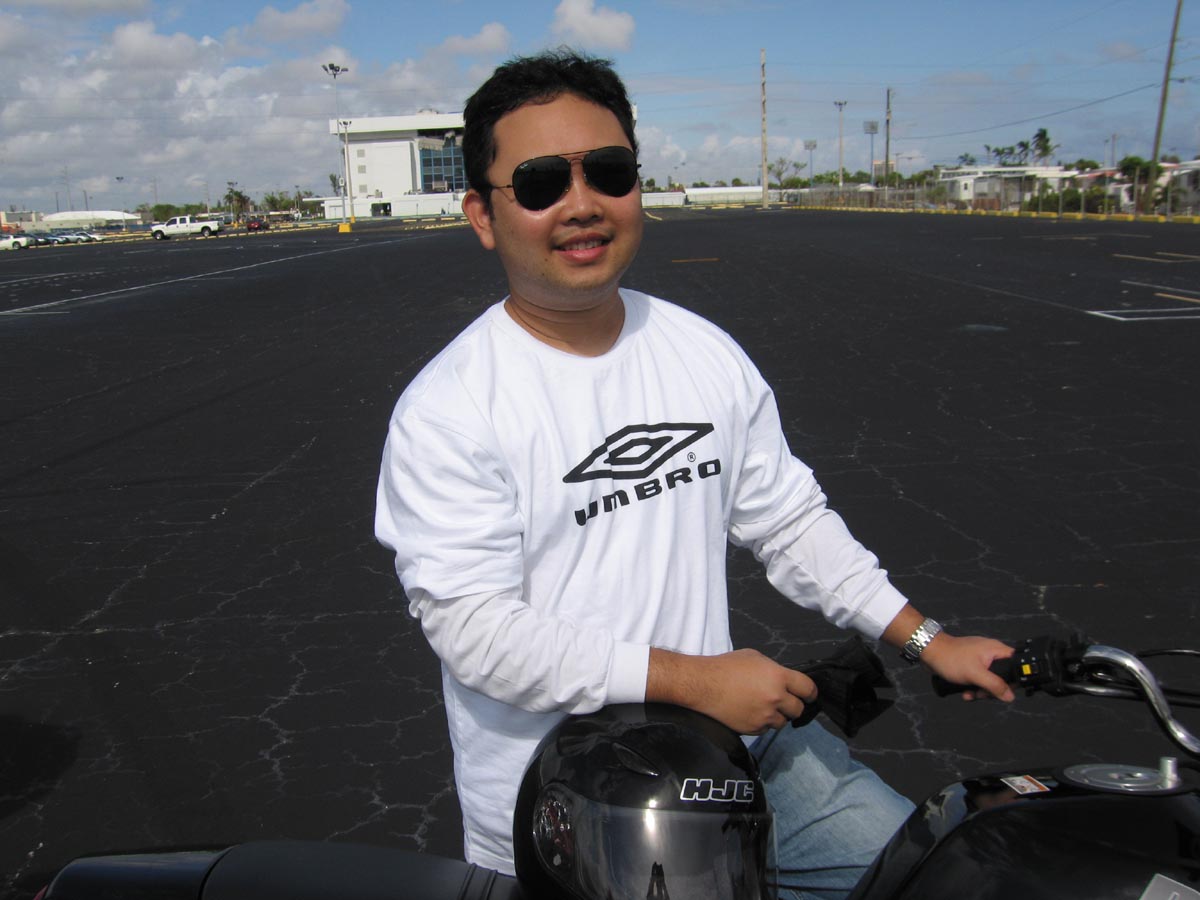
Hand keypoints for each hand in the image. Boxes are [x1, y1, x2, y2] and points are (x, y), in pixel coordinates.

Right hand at [647, 647, 817, 733]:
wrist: (703, 685)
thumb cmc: (727, 666)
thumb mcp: (755, 658)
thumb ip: (774, 670)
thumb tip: (784, 681)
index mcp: (779, 677)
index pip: (808, 689)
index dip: (811, 693)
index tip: (809, 696)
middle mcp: (776, 698)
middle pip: (798, 709)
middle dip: (793, 706)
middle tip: (784, 702)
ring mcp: (765, 716)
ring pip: (783, 722)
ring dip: (778, 716)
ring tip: (764, 708)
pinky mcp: (753, 729)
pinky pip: (766, 729)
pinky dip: (762, 723)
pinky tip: (751, 713)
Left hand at [921, 634, 1014, 701]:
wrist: (929, 652)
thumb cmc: (951, 658)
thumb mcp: (976, 674)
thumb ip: (995, 685)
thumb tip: (1010, 696)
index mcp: (996, 650)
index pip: (1017, 664)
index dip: (1014, 679)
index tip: (1004, 690)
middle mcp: (991, 654)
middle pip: (1003, 677)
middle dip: (993, 690)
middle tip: (982, 693)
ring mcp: (981, 660)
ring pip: (990, 681)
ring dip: (981, 691)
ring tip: (971, 694)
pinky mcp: (971, 666)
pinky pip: (979, 680)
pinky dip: (973, 688)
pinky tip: (965, 692)